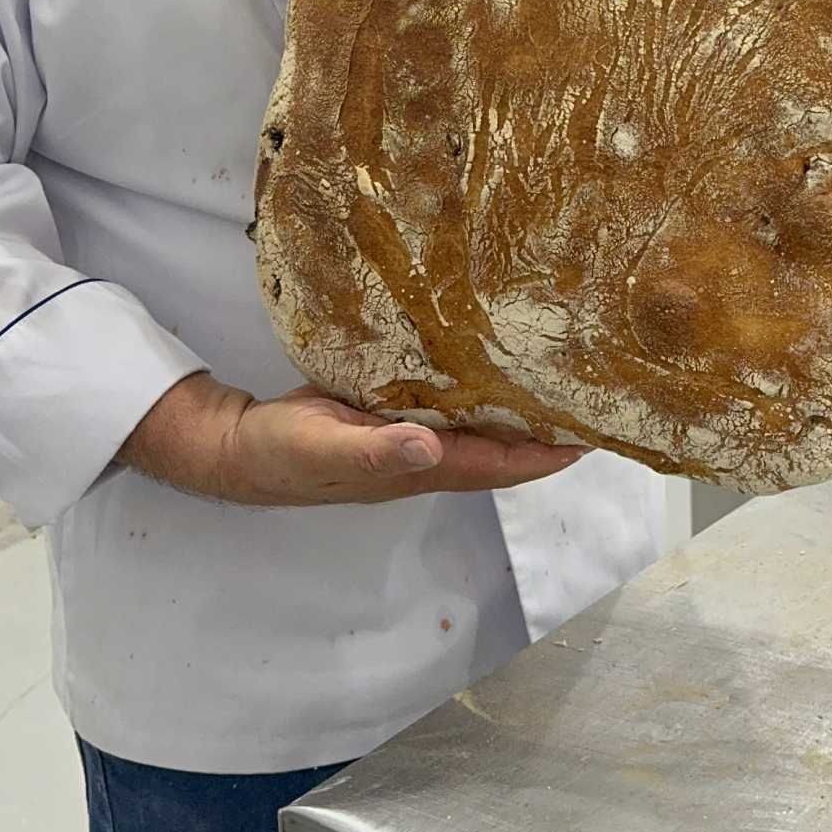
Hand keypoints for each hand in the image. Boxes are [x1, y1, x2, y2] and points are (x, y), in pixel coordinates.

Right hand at [119, 370, 585, 506]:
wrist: (237, 447)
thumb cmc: (280, 453)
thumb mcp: (323, 448)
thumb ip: (375, 451)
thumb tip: (431, 447)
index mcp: (417, 467)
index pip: (497, 463)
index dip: (544, 455)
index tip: (591, 438)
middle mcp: (424, 455)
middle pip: (501, 448)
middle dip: (547, 433)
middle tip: (594, 401)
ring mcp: (409, 438)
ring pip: (480, 427)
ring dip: (519, 411)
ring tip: (560, 382)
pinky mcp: (392, 413)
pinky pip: (449, 405)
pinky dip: (478, 389)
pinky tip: (493, 364)